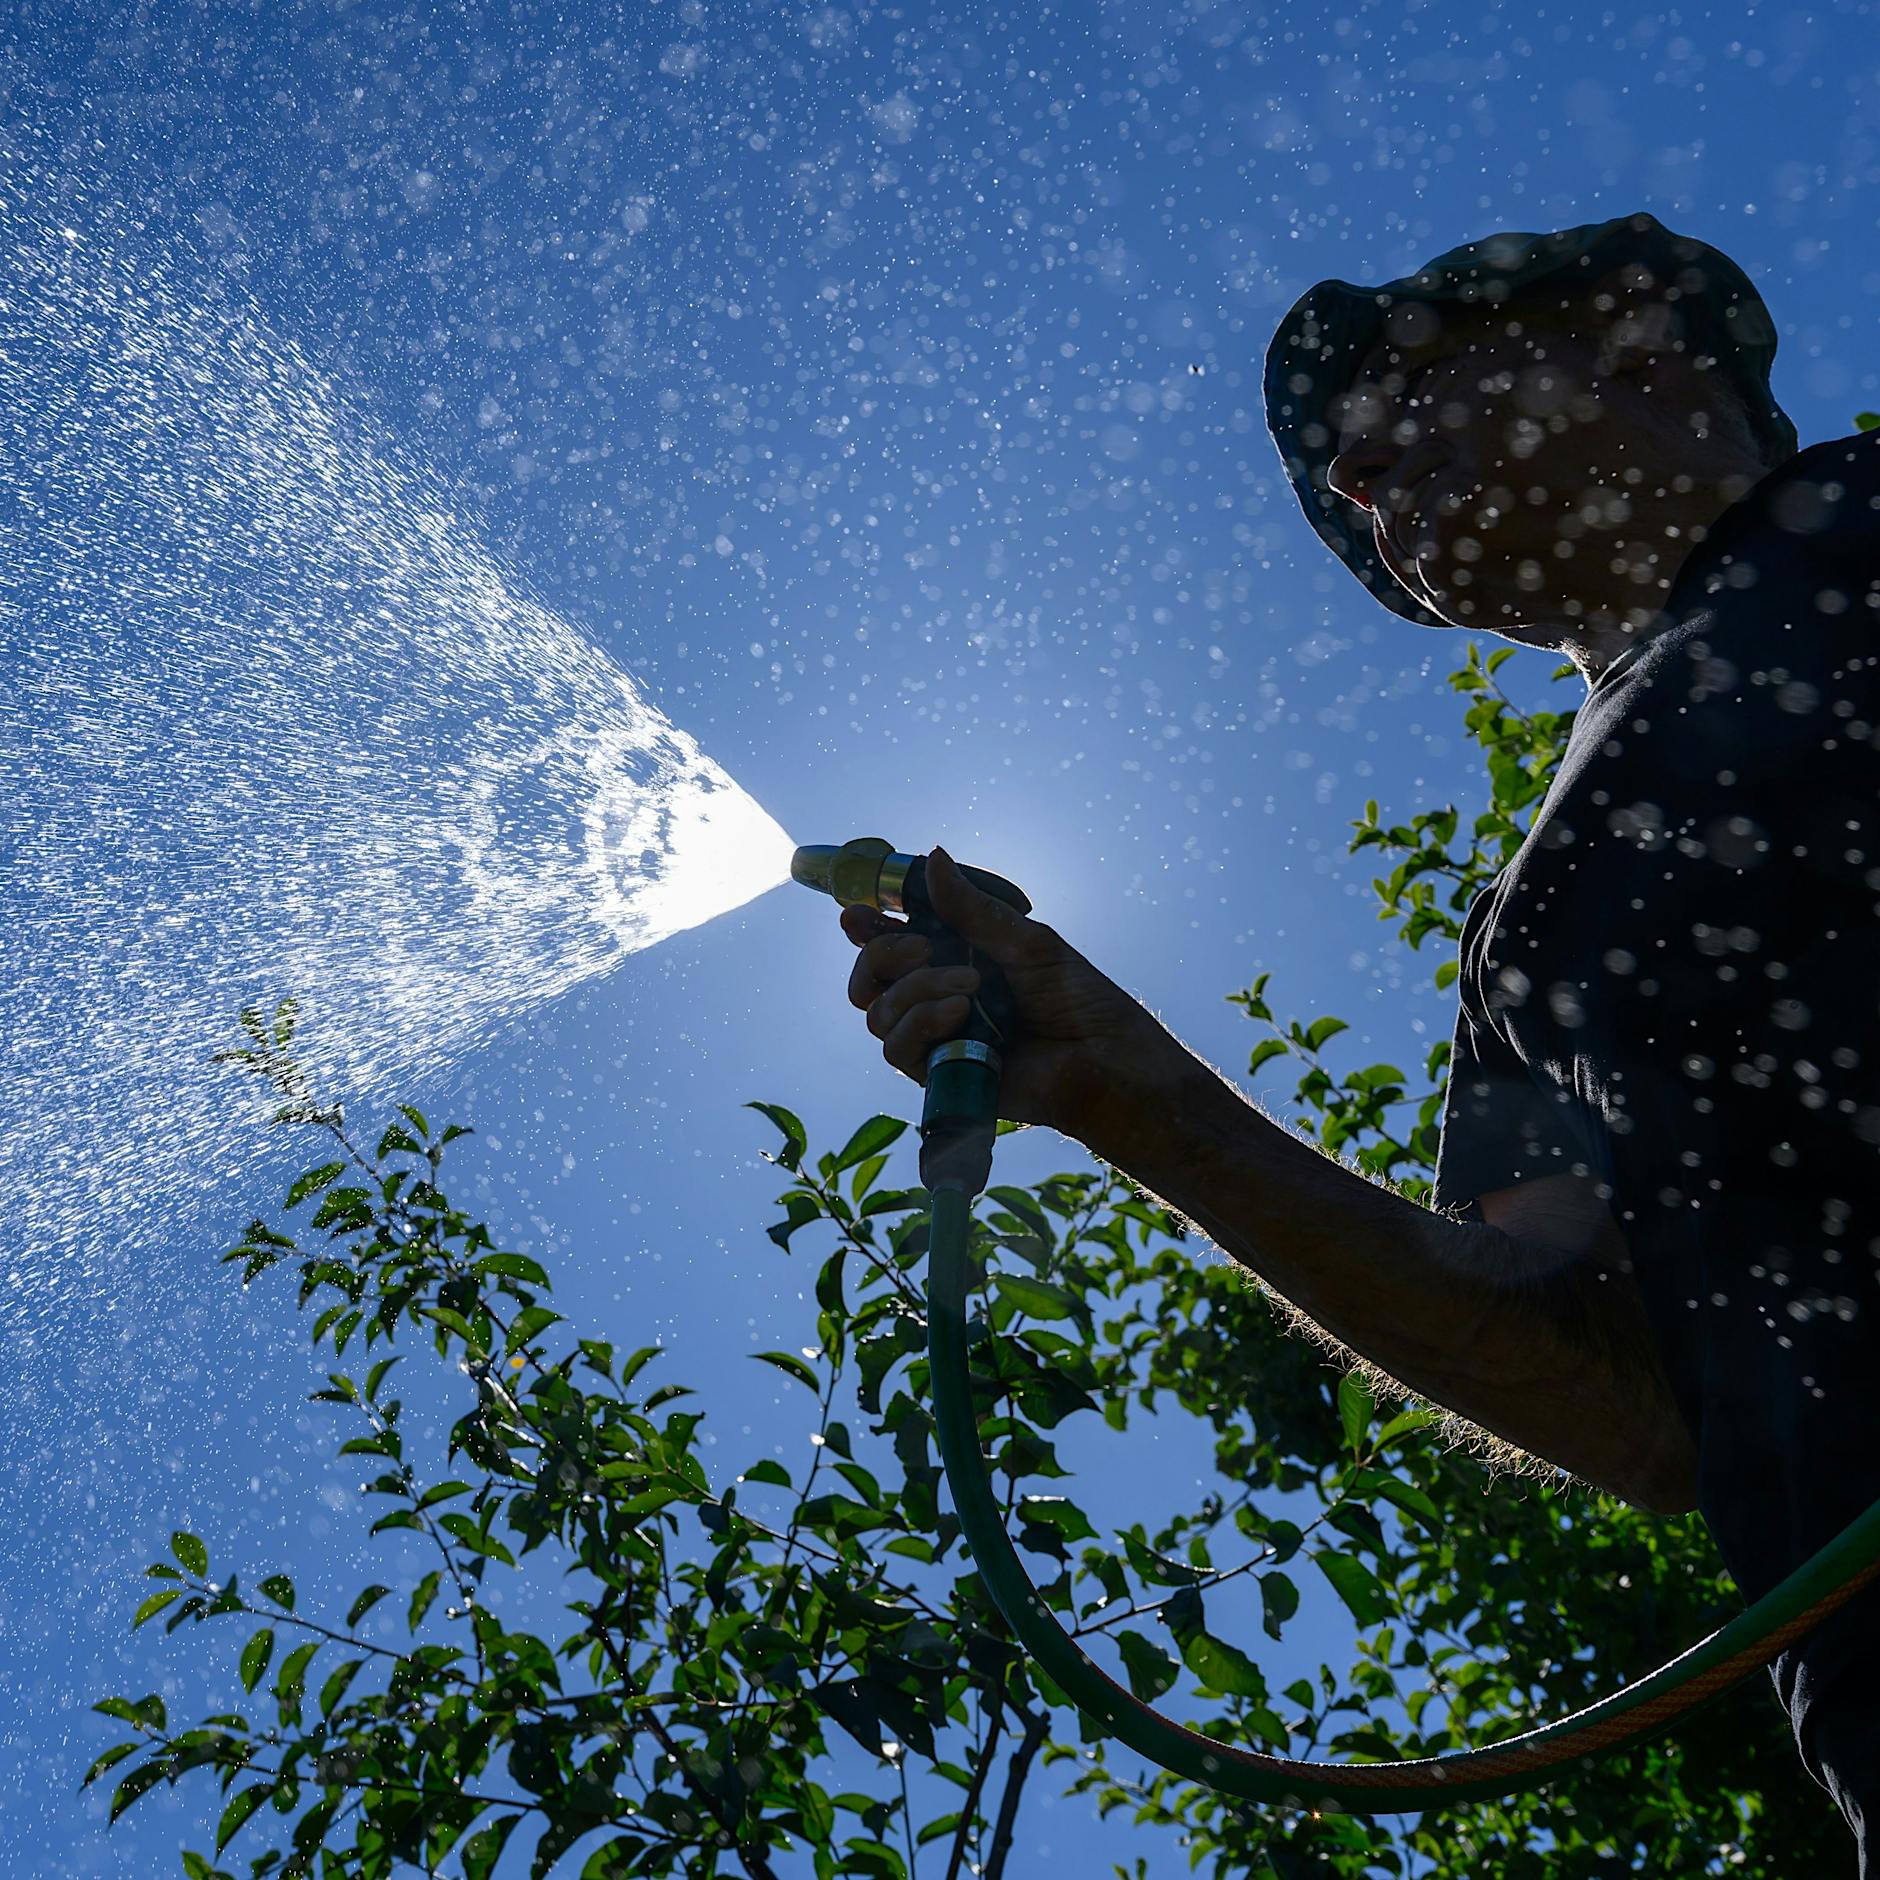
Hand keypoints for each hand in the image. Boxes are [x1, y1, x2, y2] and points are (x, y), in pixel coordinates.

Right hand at [841, 846, 1174, 1142]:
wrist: (1104, 1057)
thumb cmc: (1077, 999)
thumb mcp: (1026, 943)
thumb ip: (973, 909)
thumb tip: (933, 855)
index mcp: (953, 958)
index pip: (889, 939)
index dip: (865, 925)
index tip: (857, 913)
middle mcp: (934, 996)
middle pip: (867, 975)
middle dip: (881, 954)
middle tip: (920, 947)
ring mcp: (933, 1037)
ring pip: (877, 1010)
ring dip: (917, 990)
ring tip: (970, 986)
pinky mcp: (937, 1074)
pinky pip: (896, 1048)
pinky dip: (921, 1022)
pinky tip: (959, 1013)